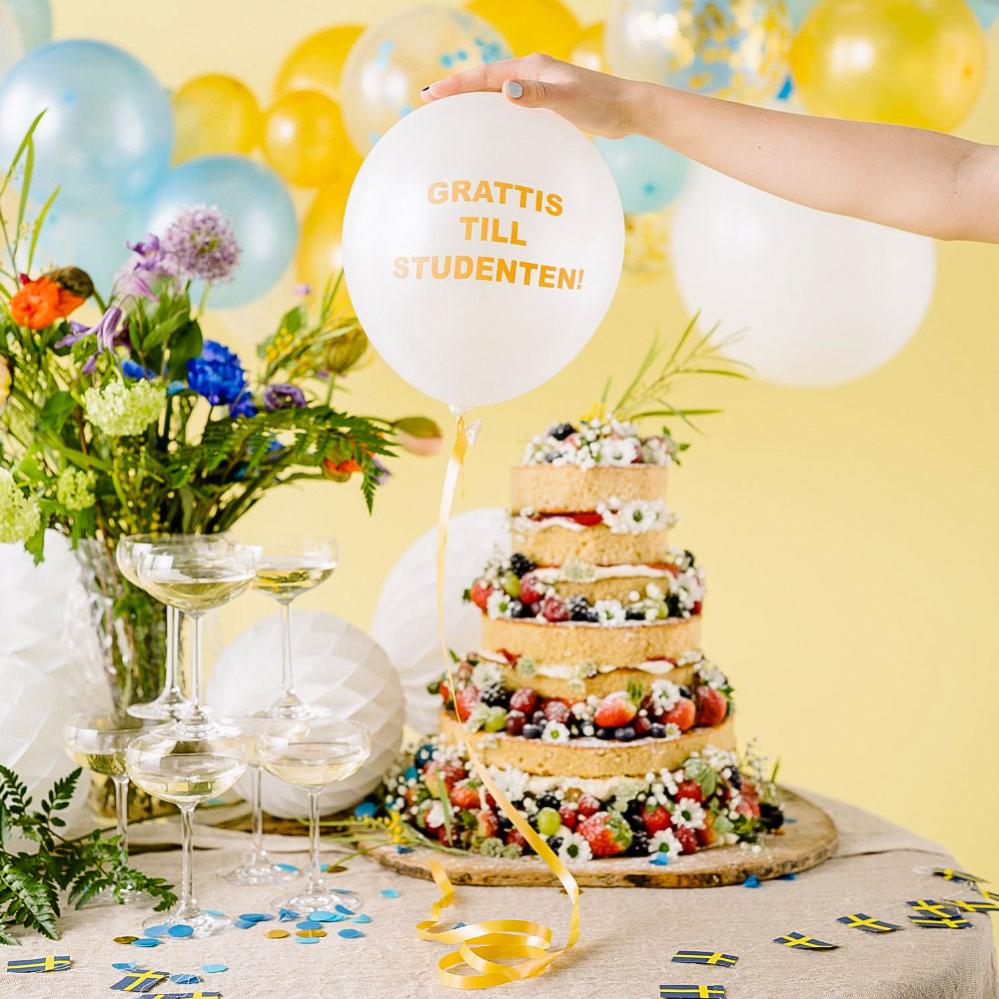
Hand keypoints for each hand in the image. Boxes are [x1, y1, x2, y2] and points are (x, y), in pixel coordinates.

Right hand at [421, 54, 640, 138]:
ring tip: (451, 118)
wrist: (629, 110)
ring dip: (474, 104)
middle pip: (485, 82)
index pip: (485, 76)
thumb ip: (536, 96)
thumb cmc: (601, 104)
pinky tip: (490, 135)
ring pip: (497, 95)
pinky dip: (494, 117)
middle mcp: (532, 75)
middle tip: (429, 103)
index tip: (430, 95)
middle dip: (458, 92)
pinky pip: (512, 110)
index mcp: (531, 68)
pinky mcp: (548, 106)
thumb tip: (505, 93)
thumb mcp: (567, 100)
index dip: (456, 86)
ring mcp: (539, 90)